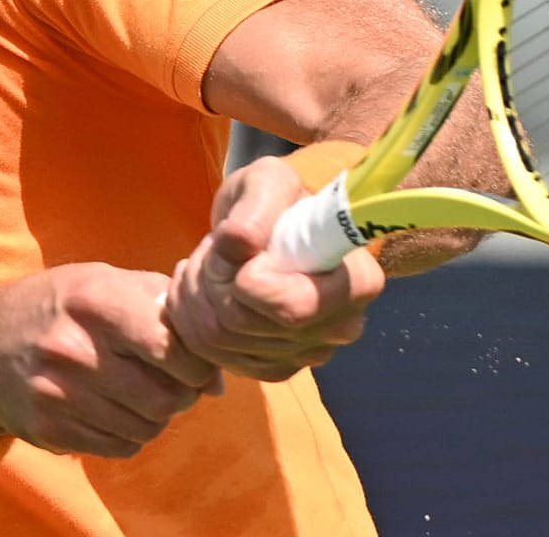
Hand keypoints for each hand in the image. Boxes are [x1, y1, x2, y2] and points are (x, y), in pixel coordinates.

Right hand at [0, 263, 224, 458]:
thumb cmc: (56, 307)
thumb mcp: (102, 282)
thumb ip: (164, 312)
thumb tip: (217, 377)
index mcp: (93, 300)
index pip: (169, 345)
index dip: (195, 361)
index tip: (194, 361)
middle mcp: (74, 348)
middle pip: (165, 395)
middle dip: (182, 394)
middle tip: (172, 381)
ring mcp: (59, 392)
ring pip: (148, 426)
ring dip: (157, 415)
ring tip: (140, 392)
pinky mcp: (51, 428)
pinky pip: (121, 446)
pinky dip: (131, 434)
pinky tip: (115, 409)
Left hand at [164, 156, 383, 380]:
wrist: (266, 228)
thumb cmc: (275, 201)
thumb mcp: (268, 181)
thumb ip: (256, 206)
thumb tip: (238, 244)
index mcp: (357, 282)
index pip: (292, 307)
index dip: (246, 280)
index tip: (236, 244)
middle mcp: (339, 328)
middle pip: (242, 324)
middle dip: (212, 279)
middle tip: (213, 249)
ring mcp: (304, 355)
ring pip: (218, 341)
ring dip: (195, 294)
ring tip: (206, 264)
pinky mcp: (271, 368)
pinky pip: (209, 355)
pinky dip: (190, 317)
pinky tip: (203, 290)